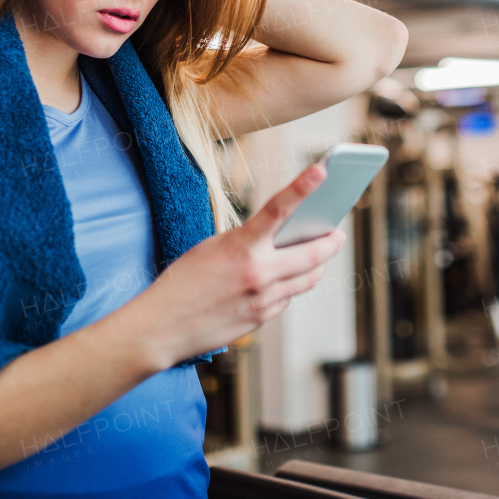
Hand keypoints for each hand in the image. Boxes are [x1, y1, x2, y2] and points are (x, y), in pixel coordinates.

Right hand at [128, 162, 345, 368]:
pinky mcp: (261, 319)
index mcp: (241, 247)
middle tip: (337, 233)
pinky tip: (285, 279)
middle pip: (312, 255)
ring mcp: (262, 300)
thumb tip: (282, 241)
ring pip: (306, 279)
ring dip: (317, 265)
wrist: (161, 328)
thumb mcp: (212, 248)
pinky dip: (290, 286)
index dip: (302, 186)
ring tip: (321, 254)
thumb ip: (248, 242)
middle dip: (331, 242)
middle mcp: (258, 274)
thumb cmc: (182, 282)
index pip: (278, 208)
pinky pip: (287, 298)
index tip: (322, 170)